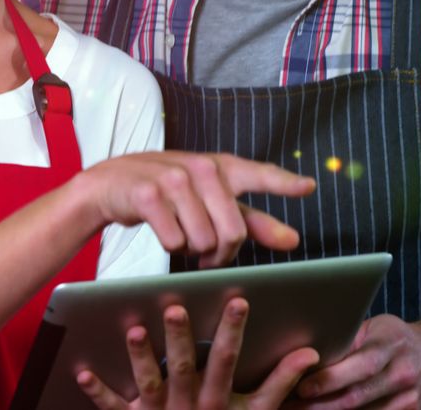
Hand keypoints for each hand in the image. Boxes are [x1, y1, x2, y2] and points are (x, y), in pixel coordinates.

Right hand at [74, 152, 315, 266]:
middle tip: (209, 253)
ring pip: (204, 241)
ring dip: (193, 250)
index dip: (284, 183)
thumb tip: (293, 239)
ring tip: (183, 234)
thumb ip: (252, 220)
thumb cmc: (170, 194)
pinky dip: (171, 246)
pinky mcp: (149, 195)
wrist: (112, 184)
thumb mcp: (212, 200)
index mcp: (222, 167)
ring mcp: (175, 180)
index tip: (308, 187)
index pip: (260, 174)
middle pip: (233, 232)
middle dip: (222, 253)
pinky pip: (174, 241)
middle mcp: (202, 168)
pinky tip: (163, 230)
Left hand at [77, 298, 319, 408]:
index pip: (227, 361)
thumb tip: (308, 354)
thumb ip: (280, 384)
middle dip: (180, 338)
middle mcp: (187, 406)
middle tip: (175, 307)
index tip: (238, 300)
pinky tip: (81, 371)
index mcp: (217, 401)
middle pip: (183, 368)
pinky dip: (97, 392)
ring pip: (148, 384)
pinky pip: (111, 409)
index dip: (233, 333)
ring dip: (141, 358)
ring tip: (135, 331)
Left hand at [291, 315, 420, 409]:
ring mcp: (409, 401)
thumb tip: (310, 349)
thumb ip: (350, 340)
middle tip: (289, 408)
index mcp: (392, 345)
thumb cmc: (402, 340)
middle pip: (357, 398)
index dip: (330, 379)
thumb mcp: (379, 328)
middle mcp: (402, 374)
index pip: (360, 365)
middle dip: (320, 406)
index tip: (301, 387)